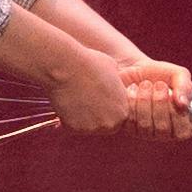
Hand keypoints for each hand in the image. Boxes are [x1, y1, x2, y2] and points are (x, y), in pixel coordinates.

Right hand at [35, 36, 181, 135]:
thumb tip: (124, 91)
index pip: (126, 117)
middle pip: (110, 124)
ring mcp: (93, 128)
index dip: (118, 107)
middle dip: (102, 114)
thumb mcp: (112, 73)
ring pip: (92, 126)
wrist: (64, 65)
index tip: (108, 98)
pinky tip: (68, 102)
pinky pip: (77, 126)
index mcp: (124, 109)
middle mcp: (112, 123)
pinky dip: (73, 117)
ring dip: (87, 116)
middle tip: (92, 100)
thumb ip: (119, 88)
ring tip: (78, 98)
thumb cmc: (90, 63)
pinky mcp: (76, 128)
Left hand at [112, 58, 191, 132]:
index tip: (172, 94)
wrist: (131, 67)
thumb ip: (185, 87)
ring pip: (145, 125)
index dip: (177, 113)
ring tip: (144, 84)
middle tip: (158, 84)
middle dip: (160, 102)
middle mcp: (162, 132)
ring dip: (145, 100)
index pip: (183, 132)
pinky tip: (132, 89)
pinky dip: (132, 100)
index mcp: (179, 123)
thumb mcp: (177, 74)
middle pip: (163, 129)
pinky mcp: (126, 125)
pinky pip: (130, 120)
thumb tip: (183, 104)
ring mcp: (143, 131)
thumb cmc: (158, 73)